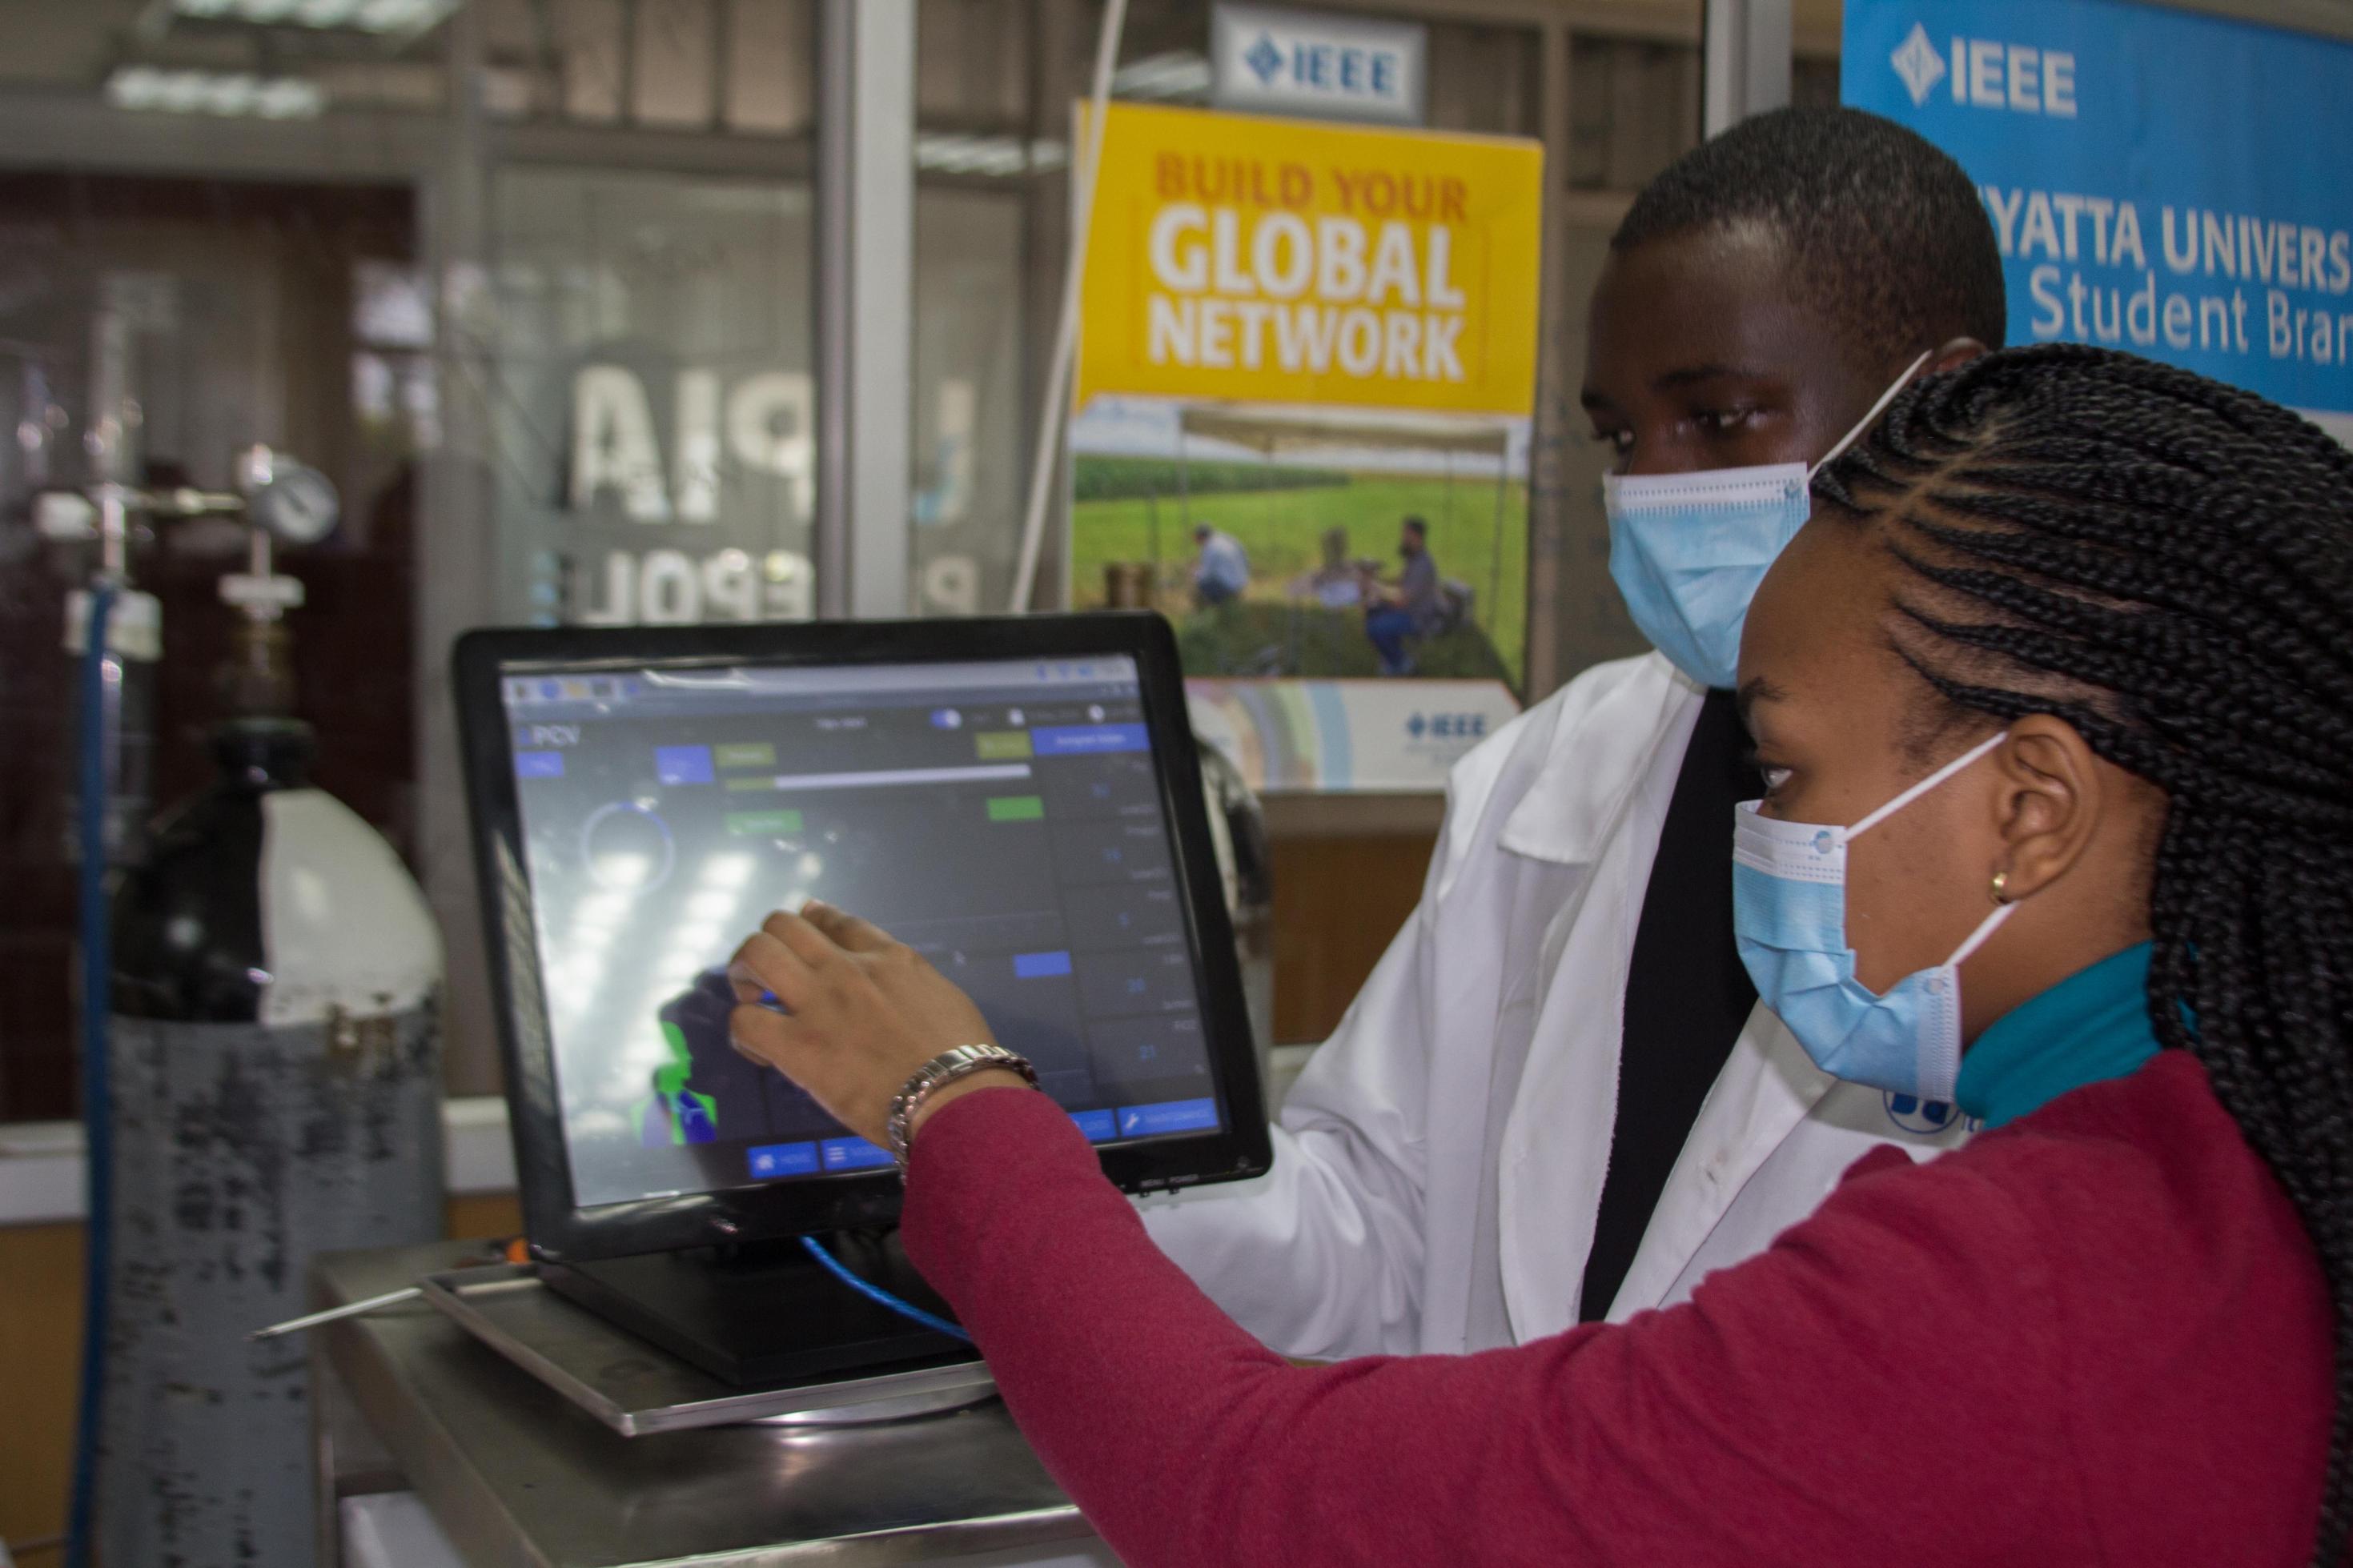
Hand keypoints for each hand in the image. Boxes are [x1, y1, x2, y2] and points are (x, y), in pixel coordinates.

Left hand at [725, 902, 1021, 1148]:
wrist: (956, 1096)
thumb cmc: (965, 1059)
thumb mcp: (945, 997)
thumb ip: (910, 985)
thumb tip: (899, 997)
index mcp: (889, 957)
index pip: (835, 921)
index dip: (811, 921)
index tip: (802, 933)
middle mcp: (847, 969)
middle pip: (784, 925)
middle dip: (767, 944)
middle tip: (767, 978)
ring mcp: (819, 1004)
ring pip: (757, 953)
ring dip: (743, 973)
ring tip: (752, 1000)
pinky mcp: (797, 1047)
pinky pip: (745, 1021)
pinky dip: (743, 1033)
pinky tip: (758, 1052)